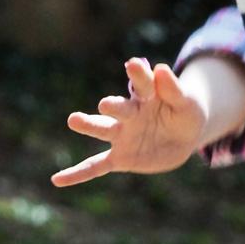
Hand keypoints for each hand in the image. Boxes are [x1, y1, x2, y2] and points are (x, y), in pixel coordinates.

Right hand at [53, 56, 235, 187]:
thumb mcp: (187, 103)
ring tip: (73, 120)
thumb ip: (174, 89)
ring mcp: (122, 135)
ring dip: (89, 125)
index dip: (138, 74)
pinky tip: (57, 179)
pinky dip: (78, 174)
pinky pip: (96, 166)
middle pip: (119, 108)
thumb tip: (161, 68)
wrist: (183, 139)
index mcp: (146, 95)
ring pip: (103, 130)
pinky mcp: (120, 157)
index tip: (133, 64)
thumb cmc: (185, 115)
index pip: (141, 83)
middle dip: (112, 107)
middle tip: (105, 105)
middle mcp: (129, 113)